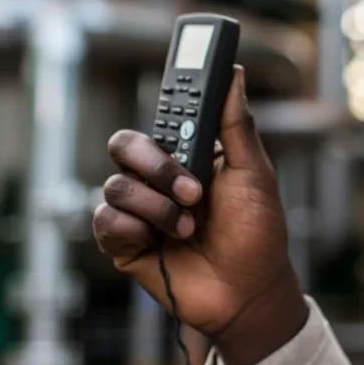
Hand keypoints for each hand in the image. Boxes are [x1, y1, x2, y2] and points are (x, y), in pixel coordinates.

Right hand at [92, 66, 308, 364]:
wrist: (250, 291)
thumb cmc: (257, 231)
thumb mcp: (254, 173)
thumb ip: (237, 123)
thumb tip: (234, 74)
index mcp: (187, 155)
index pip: (159, 120)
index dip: (160, 108)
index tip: (177, 111)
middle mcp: (157, 179)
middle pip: (124, 145)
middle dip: (154, 164)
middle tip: (192, 190)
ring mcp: (140, 211)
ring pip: (116, 186)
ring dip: (156, 206)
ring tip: (187, 227)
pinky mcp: (126, 244)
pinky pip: (105, 222)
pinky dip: (132, 229)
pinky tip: (158, 241)